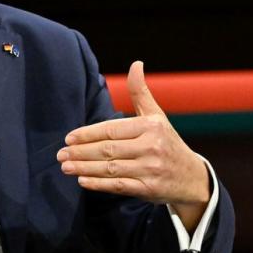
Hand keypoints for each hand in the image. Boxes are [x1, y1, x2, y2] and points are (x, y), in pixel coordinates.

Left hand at [57, 61, 209, 226]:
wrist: (192, 177)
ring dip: (84, 168)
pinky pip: (118, 185)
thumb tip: (136, 64)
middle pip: (108, 149)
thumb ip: (140, 92)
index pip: (111, 130)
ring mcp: (151, 169)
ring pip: (110, 168)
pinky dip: (99, 184)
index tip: (68, 138)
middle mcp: (152, 147)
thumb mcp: (156, 116)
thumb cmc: (167, 142)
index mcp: (151, 127)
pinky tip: (82, 180)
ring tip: (65, 167)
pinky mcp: (149, 189)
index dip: (87, 134)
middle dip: (81, 152)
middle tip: (60, 154)